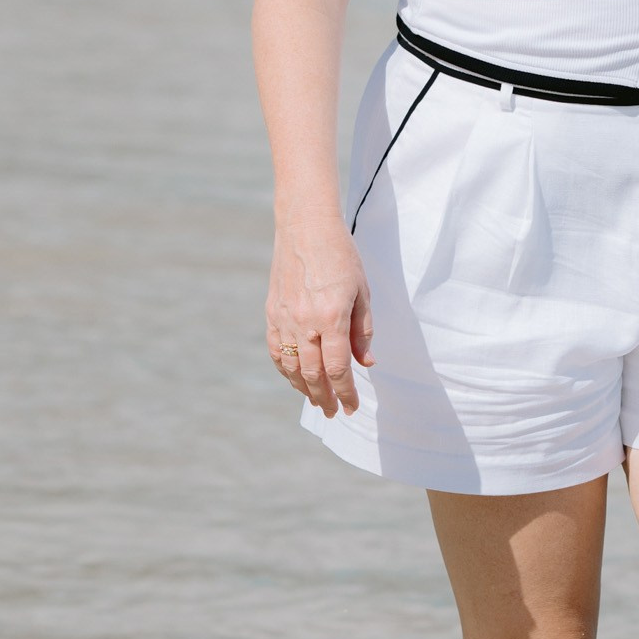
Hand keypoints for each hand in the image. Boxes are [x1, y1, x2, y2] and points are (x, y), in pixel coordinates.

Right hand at [268, 218, 373, 415]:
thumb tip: (366, 364)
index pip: (338, 368)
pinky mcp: (272, 312)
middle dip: (324, 397)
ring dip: (303, 389)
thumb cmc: (341, 255)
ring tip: (316, 400)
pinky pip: (277, 350)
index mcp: (331, 317)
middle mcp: (304, 322)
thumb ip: (363, 331)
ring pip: (291, 366)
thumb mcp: (362, 291)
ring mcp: (284, 318)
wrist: (305, 227)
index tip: (351, 407)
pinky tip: (295, 378)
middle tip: (333, 412)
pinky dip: (285, 369)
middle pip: (313, 374)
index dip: (345, 392)